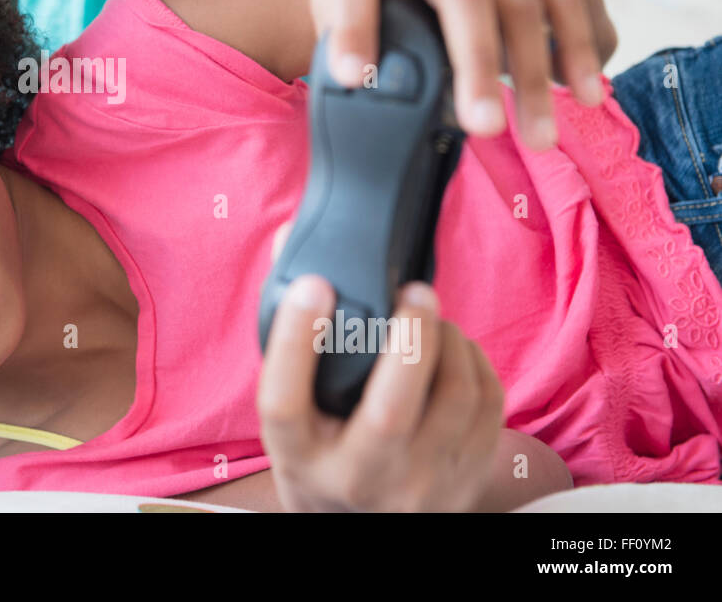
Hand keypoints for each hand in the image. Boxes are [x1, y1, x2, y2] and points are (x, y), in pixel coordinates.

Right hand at [257, 261, 504, 511]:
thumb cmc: (321, 455)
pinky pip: (488, 408)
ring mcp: (421, 487)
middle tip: (412, 291)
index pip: (283, 404)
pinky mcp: (468, 482)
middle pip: (390, 411)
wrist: (362, 531)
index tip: (313, 286)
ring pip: (455, 401)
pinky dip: (474, 363)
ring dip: (448, 341)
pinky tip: (452, 348)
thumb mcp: (290, 416)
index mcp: (300, 460)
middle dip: (410, 337)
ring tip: (429, 317)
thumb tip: (287, 240)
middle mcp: (359, 480)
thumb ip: (287, 337)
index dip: (295, 340)